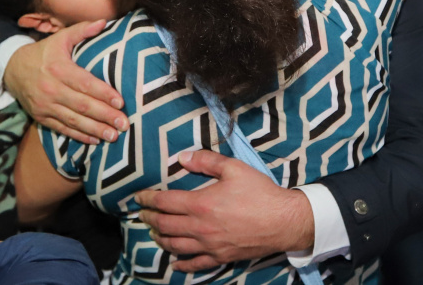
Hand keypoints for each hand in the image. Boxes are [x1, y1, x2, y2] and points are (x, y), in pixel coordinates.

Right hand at [3, 20, 128, 143]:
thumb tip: (104, 22)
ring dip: (95, 130)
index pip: (85, 83)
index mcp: (58, 68)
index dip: (103, 93)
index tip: (121, 102)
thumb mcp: (60, 38)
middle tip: (124, 124)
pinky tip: (95, 141)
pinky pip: (62, 129)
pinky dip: (79, 136)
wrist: (12, 69)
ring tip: (114, 136)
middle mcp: (51, 89)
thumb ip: (82, 30)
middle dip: (105, 116)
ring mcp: (45, 106)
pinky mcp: (41, 117)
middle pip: (82, 105)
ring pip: (74, 120)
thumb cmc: (43, 53)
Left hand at [135, 150, 313, 271]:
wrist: (283, 221)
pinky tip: (174, 263)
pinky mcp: (220, 257)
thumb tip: (182, 157)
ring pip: (175, 245)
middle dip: (150, 219)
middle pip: (165, 225)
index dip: (148, 199)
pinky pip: (195, 264)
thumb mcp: (234, 168)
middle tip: (142, 214)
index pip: (164, 202)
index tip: (138, 197)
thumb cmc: (260, 192)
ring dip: (160, 238)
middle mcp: (200, 227)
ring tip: (153, 232)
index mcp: (200, 204)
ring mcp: (209, 245)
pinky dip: (181, 264)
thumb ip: (206, 161)